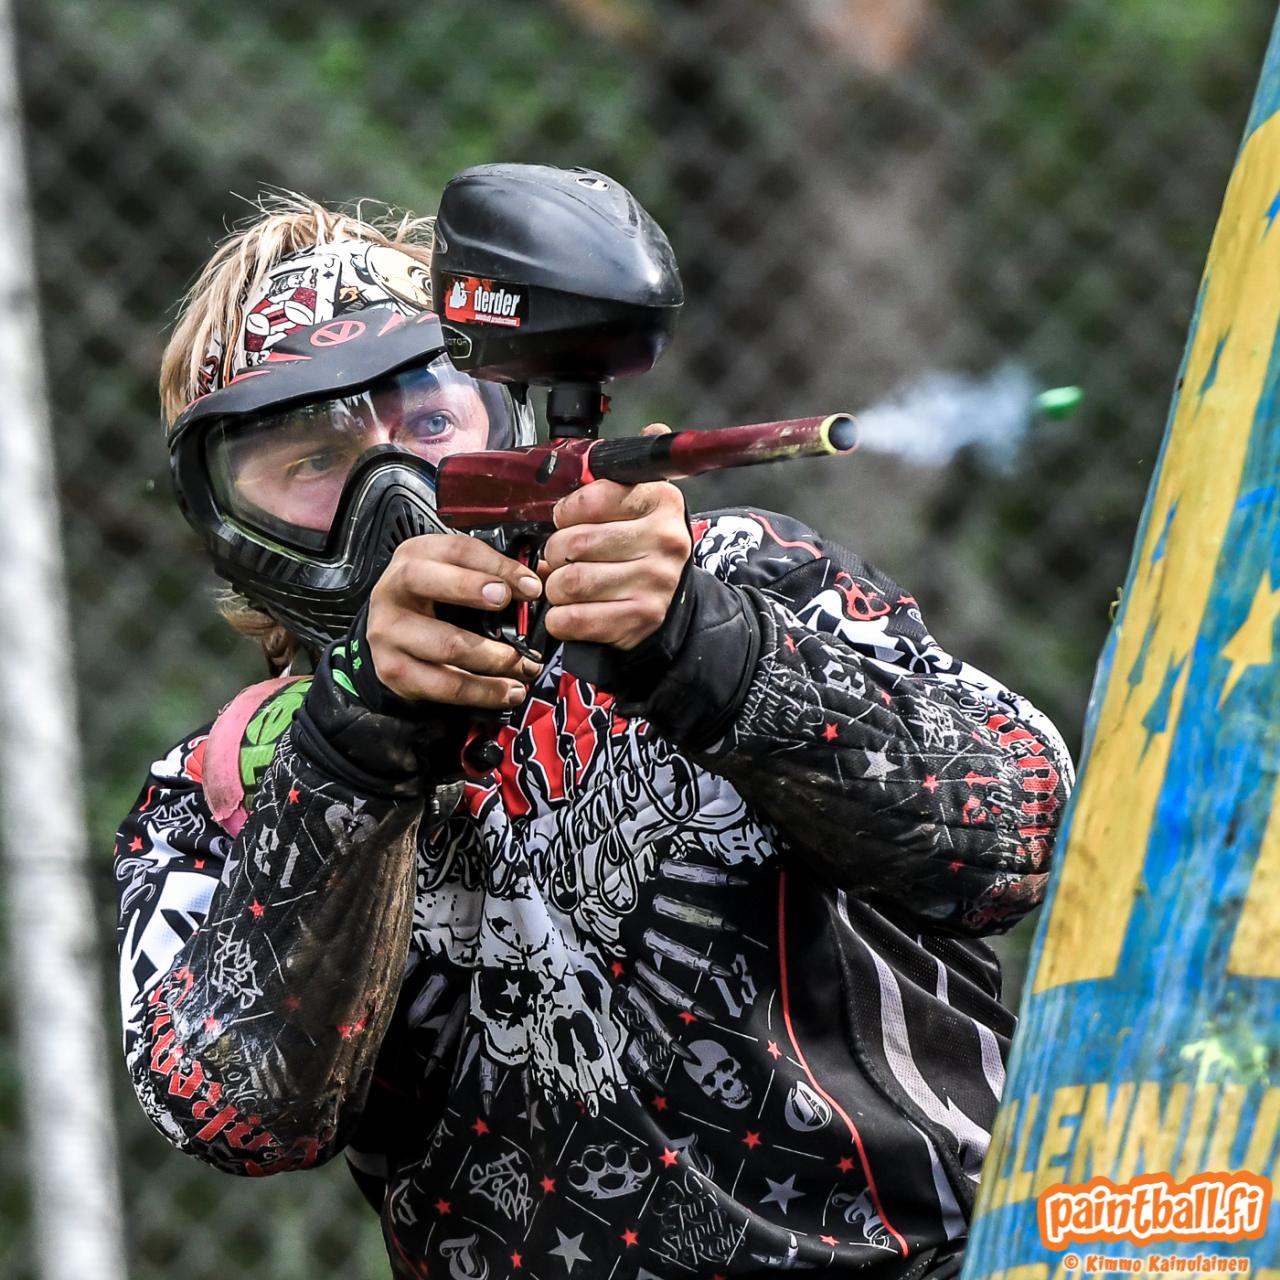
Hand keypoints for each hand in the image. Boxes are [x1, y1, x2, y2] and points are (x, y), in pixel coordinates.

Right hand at [367, 534, 543, 707]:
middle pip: (428, 582)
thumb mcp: (457, 575)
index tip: (532, 587)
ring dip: (495, 659)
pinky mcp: (393, 670)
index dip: (497, 566)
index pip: (457, 550)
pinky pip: (444, 685)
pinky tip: (508, 691)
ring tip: (527, 666)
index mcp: (415, 556)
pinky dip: (482, 692)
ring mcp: (387, 632)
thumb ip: (496, 573)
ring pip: (445, 644)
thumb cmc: (435, 601)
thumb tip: (543, 580)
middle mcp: (393, 590)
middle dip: (472, 590)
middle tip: (511, 608)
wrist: (392, 635)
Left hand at [542, 425, 691, 650]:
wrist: (673, 603)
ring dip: (555, 587)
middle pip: (575, 542)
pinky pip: (573, 619)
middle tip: (561, 557)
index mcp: (662, 502)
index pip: (591, 498)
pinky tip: (569, 612)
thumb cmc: (644, 548)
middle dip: (555, 552)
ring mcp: (655, 583)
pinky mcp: (640, 619)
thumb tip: (653, 428)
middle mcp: (665, 541)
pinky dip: (559, 619)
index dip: (566, 512)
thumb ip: (635, 468)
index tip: (566, 520)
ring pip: (570, 582)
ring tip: (565, 585)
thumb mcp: (647, 502)